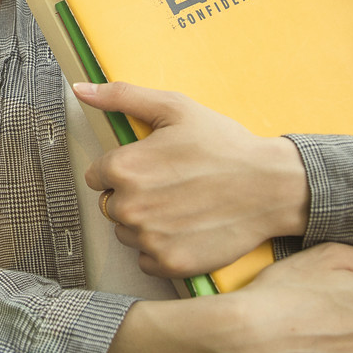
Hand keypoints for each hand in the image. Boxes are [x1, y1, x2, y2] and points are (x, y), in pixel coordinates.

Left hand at [76, 78, 308, 277]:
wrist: (272, 186)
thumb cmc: (224, 144)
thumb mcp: (175, 108)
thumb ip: (122, 96)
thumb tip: (81, 89)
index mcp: (124, 167)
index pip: (98, 175)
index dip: (123, 169)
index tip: (152, 166)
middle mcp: (130, 206)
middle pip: (111, 205)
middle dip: (133, 195)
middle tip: (171, 185)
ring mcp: (149, 238)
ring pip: (127, 233)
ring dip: (145, 224)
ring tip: (181, 206)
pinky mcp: (169, 264)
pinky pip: (146, 260)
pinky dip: (161, 248)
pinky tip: (186, 230)